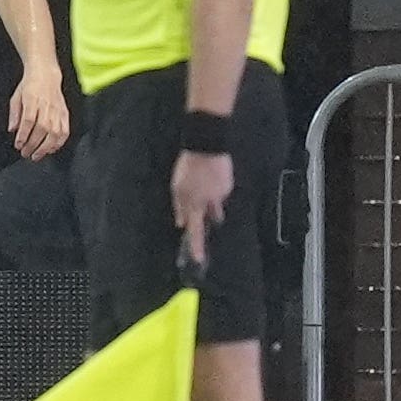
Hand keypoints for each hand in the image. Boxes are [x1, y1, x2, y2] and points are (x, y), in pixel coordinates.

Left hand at [7, 68, 69, 160]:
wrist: (45, 74)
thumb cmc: (29, 86)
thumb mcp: (16, 97)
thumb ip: (14, 114)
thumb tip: (12, 129)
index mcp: (32, 100)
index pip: (28, 120)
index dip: (23, 135)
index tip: (18, 145)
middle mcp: (46, 106)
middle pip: (41, 128)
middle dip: (33, 144)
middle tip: (25, 153)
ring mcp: (57, 110)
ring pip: (54, 132)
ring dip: (45, 147)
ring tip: (37, 155)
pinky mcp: (64, 113)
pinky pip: (65, 130)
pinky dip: (59, 142)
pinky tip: (51, 149)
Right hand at [171, 149, 233, 266]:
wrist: (204, 142)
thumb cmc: (216, 168)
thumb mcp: (223, 189)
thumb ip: (216, 204)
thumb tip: (214, 214)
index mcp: (194, 204)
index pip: (195, 231)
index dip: (196, 246)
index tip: (197, 258)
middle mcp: (181, 199)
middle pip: (186, 218)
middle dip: (194, 224)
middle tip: (201, 231)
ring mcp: (177, 187)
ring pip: (184, 205)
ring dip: (194, 209)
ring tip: (206, 210)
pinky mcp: (178, 177)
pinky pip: (184, 193)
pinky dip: (191, 197)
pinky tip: (201, 193)